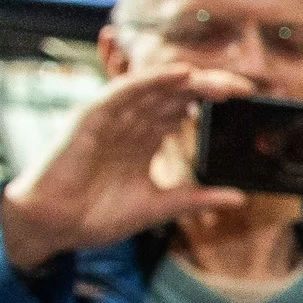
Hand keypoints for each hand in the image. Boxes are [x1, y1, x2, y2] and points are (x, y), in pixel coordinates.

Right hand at [0, 64, 252, 271]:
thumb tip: (239, 198)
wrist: (54, 228)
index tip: (248, 101)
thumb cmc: (95, 214)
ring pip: (154, 88)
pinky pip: (124, 91)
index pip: (184, 109)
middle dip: (210, 88)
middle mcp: (130, 122)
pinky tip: (180, 74)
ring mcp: (111, 117)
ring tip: (222, 80)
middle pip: (175, 94)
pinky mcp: (91, 118)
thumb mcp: (157, 208)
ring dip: (189, 80)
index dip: (213, 101)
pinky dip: (152, 80)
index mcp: (145, 138)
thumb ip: (196, 199)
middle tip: (245, 89)